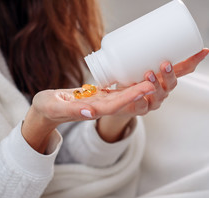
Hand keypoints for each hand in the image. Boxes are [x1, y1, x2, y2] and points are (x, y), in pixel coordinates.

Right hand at [22, 81, 155, 152]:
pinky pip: (119, 90)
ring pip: (125, 94)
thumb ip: (71, 110)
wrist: (47, 110)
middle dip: (144, 90)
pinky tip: (142, 74)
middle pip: (126, 100)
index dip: (131, 97)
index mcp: (91, 111)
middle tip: (161, 76)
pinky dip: (131, 83)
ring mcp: (101, 102)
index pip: (115, 105)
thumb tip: (91, 112)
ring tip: (158, 73)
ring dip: (142, 86)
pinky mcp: (100, 96)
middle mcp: (100, 107)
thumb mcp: (54, 108)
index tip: (146, 87)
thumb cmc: (47, 109)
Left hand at [96, 48, 208, 141]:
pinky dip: (140, 101)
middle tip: (165, 64)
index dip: (193, 61)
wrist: (118, 99)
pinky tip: (138, 96)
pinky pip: (141, 106)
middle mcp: (163, 90)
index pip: (184, 70)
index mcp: (167, 78)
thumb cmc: (132, 79)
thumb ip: (145, 50)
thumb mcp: (141, 63)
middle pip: (171, 84)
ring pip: (158, 95)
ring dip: (154, 85)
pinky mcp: (139, 108)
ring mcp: (152, 101)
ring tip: (149, 75)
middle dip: (169, 74)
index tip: (202, 50)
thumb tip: (148, 29)